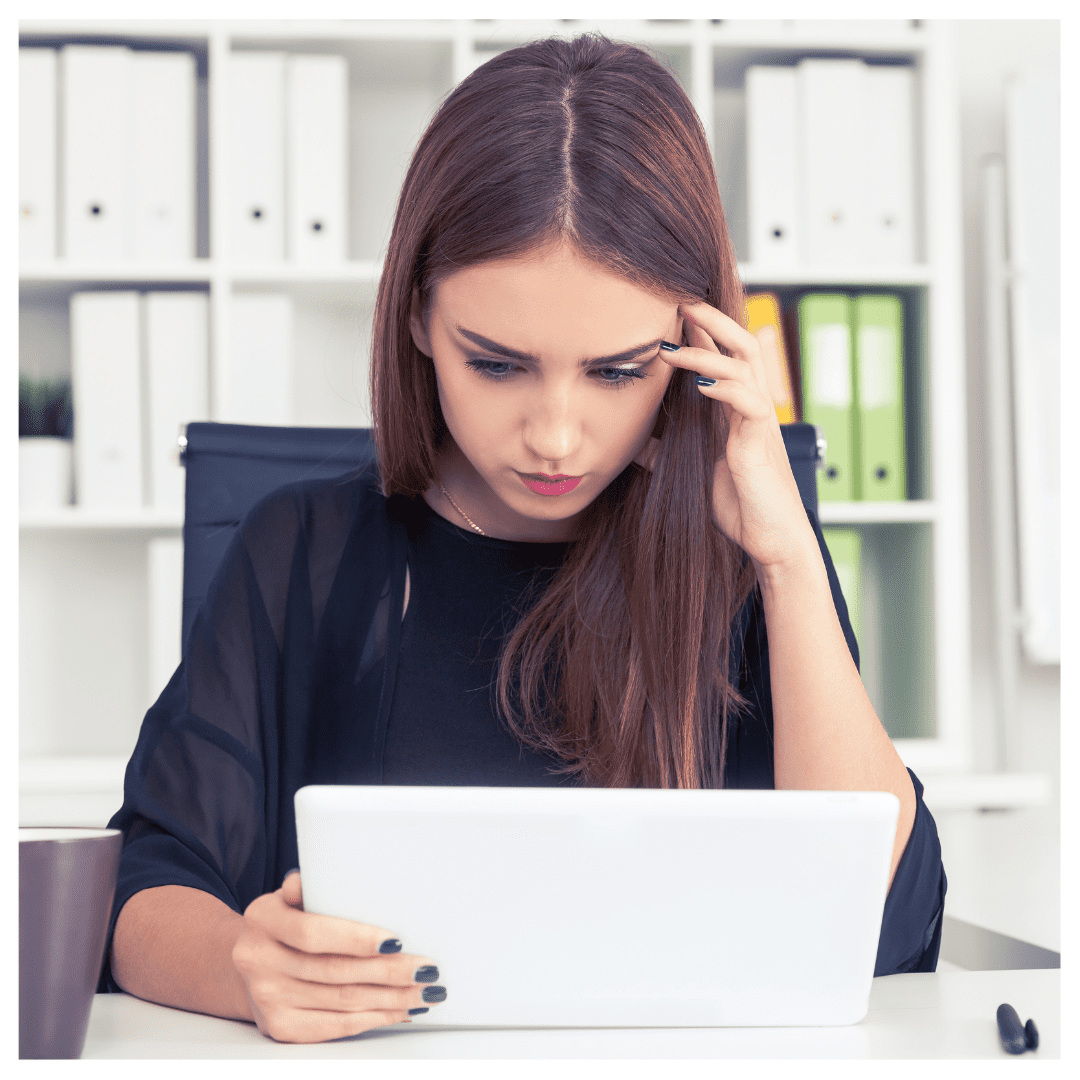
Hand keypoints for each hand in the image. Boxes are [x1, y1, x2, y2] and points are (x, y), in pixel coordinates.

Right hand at [232, 870, 443, 1042]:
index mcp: (263, 919)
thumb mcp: (291, 895)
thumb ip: (311, 885)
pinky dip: (373, 1018)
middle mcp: (259, 960)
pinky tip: (398, 1009)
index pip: (314, 933)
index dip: (357, 939)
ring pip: (341, 1001)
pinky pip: (335, 1026)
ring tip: (423, 992)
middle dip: (389, 973)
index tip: (396, 942)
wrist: (251, 960)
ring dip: (390, 998)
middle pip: (335, 971)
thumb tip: (325, 876)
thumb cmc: (286, 920)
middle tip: (427, 970)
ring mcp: (268, 997)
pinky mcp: (281, 1026)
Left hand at [640, 300, 814, 576]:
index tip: (669, 311)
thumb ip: (665, 449)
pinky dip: (724, 389)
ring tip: (671, 346)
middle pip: (741, 344)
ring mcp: (759, 421)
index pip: (722, 355)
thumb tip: (634, 440)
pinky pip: (749, 402)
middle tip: (680, 301)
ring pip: (743, 367)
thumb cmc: (738, 503)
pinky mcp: (761, 441)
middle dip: (712, 321)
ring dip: (706, 353)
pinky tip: (699, 385)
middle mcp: (751, 406)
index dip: (700, 331)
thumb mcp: (689, 470)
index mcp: (736, 408)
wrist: (771, 539)